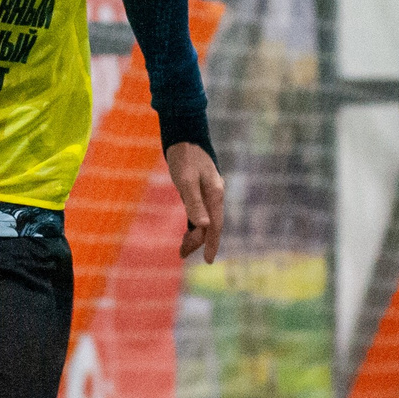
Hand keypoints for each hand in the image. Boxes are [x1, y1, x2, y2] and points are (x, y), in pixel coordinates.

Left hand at [167, 142, 224, 262]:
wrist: (184, 136)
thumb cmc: (185, 157)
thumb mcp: (186, 180)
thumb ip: (194, 203)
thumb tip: (204, 226)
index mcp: (215, 194)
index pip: (216, 226)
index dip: (212, 244)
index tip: (209, 261)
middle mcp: (214, 195)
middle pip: (210, 225)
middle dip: (198, 242)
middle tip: (181, 254)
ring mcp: (208, 193)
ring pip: (205, 220)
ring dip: (195, 235)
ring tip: (182, 250)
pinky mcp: (199, 190)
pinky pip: (199, 213)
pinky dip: (193, 224)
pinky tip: (187, 232)